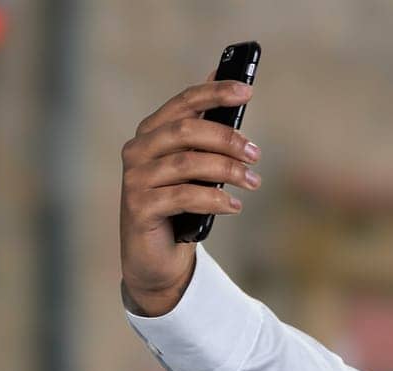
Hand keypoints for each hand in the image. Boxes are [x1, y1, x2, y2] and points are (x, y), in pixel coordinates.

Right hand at [119, 70, 260, 314]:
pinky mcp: (140, 207)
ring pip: (188, 163)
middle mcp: (138, 151)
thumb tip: (236, 94)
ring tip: (253, 182)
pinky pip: (184, 196)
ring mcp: (136, 179)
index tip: (247, 90)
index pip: (183, 104)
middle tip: (255, 154)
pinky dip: (214, 199)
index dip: (214, 93)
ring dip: (227, 170)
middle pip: (186, 132)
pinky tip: (234, 205)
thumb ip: (208, 137)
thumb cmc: (180, 208)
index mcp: (151, 134)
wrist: (157, 259)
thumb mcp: (196, 170)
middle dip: (227, 139)